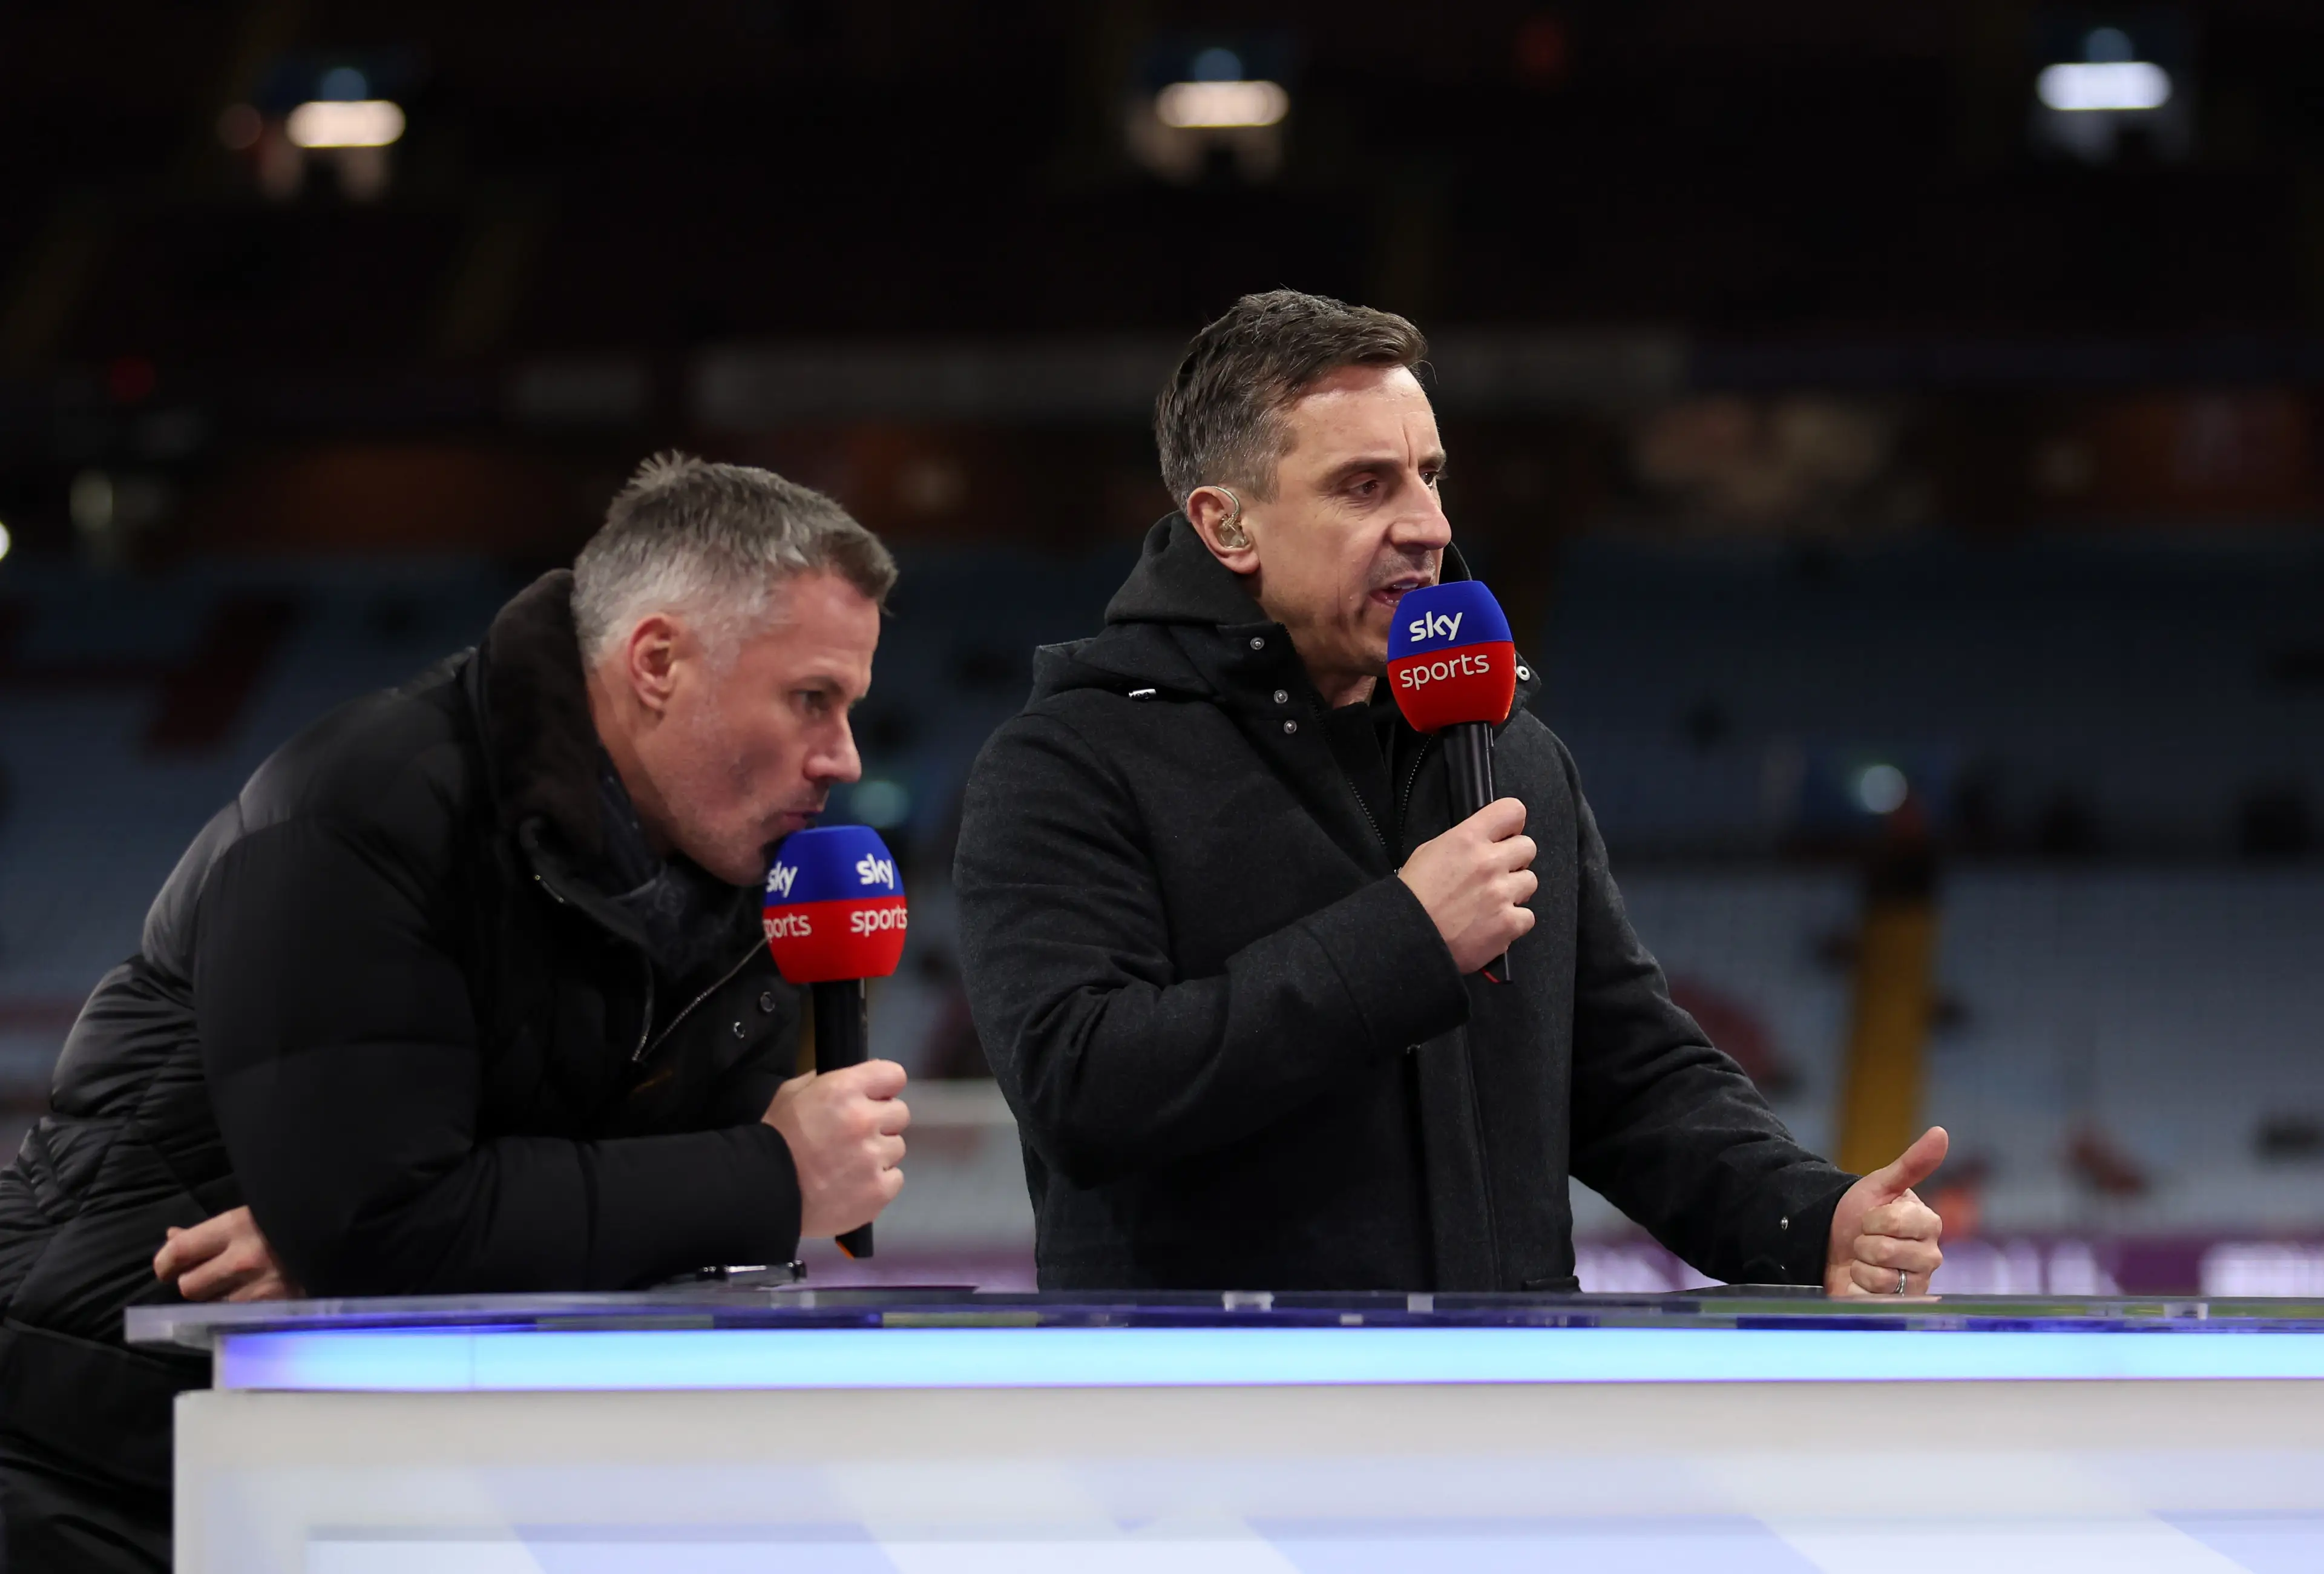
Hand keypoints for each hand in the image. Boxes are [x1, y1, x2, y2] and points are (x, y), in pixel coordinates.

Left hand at [153, 1206, 302, 1302]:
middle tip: (208, 1274)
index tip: (166, 1266)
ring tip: (235, 1286)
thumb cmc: (298, 1219)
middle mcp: (244, 1260)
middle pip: (189, 1286)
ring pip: (211, 1306)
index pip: (180, 1251)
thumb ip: (213, 1230)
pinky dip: (237, 1310)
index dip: (164, 1261)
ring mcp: (259, 1290)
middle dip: (194, 1281)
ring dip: (216, 1298)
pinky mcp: (275, 1309)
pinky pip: (236, 1317)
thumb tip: (173, 1239)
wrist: (349, 1237)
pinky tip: (251, 1298)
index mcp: (238, 1226)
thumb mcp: (254, 1214)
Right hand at [764, 1059, 910, 1239]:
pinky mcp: (879, 1190)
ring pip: (896, 1148)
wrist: (763, 1192)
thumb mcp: (792, 1095)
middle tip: (855, 1137)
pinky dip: (878, 1183)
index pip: (893, 1075)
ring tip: (849, 1166)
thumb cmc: (775, 1139)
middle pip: (900, 1113)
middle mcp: (865, 1120)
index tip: (874, 1098)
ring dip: (879, 1154)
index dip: (884, 1087)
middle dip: (881, 1122)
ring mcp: (874, 1157)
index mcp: (845, 1090)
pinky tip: (853, 1186)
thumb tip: (865, 1077)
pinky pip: (894, 1179)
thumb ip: (828, 1081)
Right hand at [1399, 797, 1537, 973]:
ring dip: (1515, 891)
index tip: (1507, 835)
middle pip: (1528, 847)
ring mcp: (1501, 893)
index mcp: (1467, 839)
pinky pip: (1528, 916)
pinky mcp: (1508, 923)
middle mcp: (1489, 862)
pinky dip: (1514, 922)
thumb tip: (1484, 843)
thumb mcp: (1429, 852)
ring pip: (1530, 881)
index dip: (1512, 823)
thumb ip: (1462, 843)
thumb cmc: (1413, 897)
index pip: (1512, 811)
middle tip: (1497, 873)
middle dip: (1515, 859)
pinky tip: (1493, 923)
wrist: (1408, 937)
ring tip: (1492, 902)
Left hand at [1825, 1126, 1947, 1296]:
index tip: (1871, 1216)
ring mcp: (1916, 1284)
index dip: (1873, 1218)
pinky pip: (1875, 1299)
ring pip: (1881, 1277)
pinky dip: (1859, 1286)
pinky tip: (1862, 1280)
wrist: (1835, 1242)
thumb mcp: (1881, 1184)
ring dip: (1860, 1264)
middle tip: (1865, 1239)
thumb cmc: (1862, 1211)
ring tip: (1864, 1259)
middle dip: (1863, 1242)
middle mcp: (1930, 1257)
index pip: (1896, 1222)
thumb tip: (1941, 1132)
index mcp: (1929, 1225)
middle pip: (1888, 1251)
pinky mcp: (1898, 1306)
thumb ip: (1913, 1163)